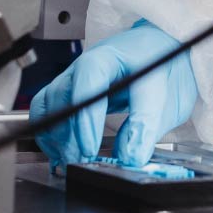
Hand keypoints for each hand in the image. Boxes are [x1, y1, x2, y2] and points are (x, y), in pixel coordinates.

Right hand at [29, 21, 197, 169]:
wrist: (161, 51)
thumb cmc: (163, 65)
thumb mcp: (167, 93)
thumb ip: (148, 123)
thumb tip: (130, 156)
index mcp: (111, 56)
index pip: (88, 79)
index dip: (86, 117)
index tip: (91, 148)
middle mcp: (85, 65)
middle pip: (62, 96)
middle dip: (69, 135)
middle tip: (84, 161)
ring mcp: (74, 78)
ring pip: (48, 105)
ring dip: (57, 137)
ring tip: (75, 159)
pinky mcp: (69, 93)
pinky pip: (46, 112)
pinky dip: (49, 135)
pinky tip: (63, 152)